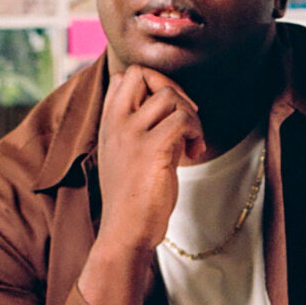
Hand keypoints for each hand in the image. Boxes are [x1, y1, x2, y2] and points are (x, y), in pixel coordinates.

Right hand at [82, 66, 204, 304]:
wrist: (125, 232)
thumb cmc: (132, 198)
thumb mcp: (128, 155)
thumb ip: (143, 128)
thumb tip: (177, 110)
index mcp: (108, 123)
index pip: (124, 77)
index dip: (153, 85)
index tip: (167, 113)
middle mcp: (116, 122)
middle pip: (142, 73)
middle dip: (172, 88)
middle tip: (184, 118)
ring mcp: (132, 133)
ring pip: (170, 94)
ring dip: (191, 114)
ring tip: (192, 143)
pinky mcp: (153, 148)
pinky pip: (184, 119)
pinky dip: (197, 131)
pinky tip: (194, 154)